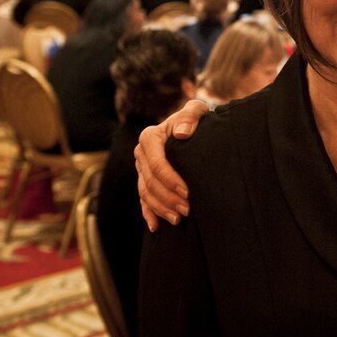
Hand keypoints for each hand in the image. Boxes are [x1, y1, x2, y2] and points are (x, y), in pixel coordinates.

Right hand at [135, 99, 209, 230]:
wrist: (190, 126)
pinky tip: (156, 226)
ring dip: (161, 208)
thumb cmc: (195, 118)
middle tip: (188, 210)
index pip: (157, 163)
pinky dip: (149, 213)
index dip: (170, 180)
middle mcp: (141, 153)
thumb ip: (190, 116)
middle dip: (168, 198)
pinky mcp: (144, 179)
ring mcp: (140, 168)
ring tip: (179, 219)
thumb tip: (181, 133)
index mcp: (150, 137)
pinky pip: (142, 199)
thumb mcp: (195, 110)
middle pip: (151, 182)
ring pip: (145, 193)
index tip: (188, 192)